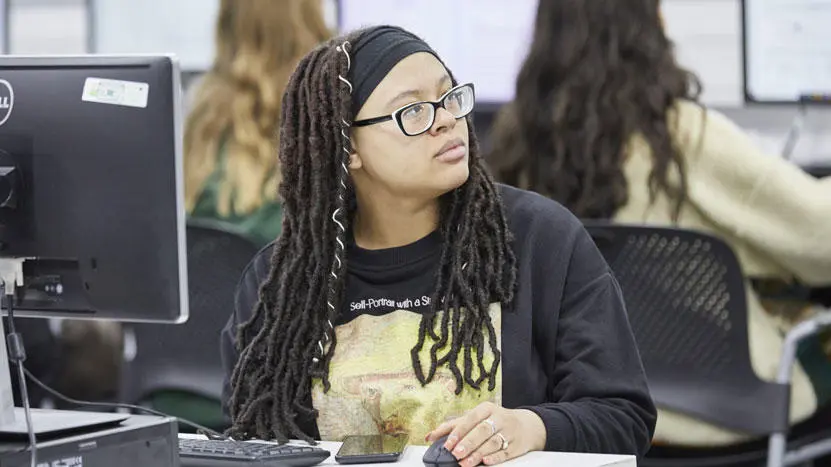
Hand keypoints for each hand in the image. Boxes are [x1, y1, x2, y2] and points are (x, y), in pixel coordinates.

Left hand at [425, 402, 545, 465]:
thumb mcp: (476, 418)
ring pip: (493, 442)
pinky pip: (505, 452)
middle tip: (457, 453)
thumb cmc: (494, 421)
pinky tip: (486, 461)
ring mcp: (509, 431)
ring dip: (479, 453)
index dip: (459, 432)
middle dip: (468, 442)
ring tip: (466, 462)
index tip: (448, 444)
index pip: (471, 418)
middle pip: (482, 430)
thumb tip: (429, 436)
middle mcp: (499, 418)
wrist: (526, 425)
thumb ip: (453, 426)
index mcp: (486, 408)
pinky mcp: (517, 445)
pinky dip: (495, 457)